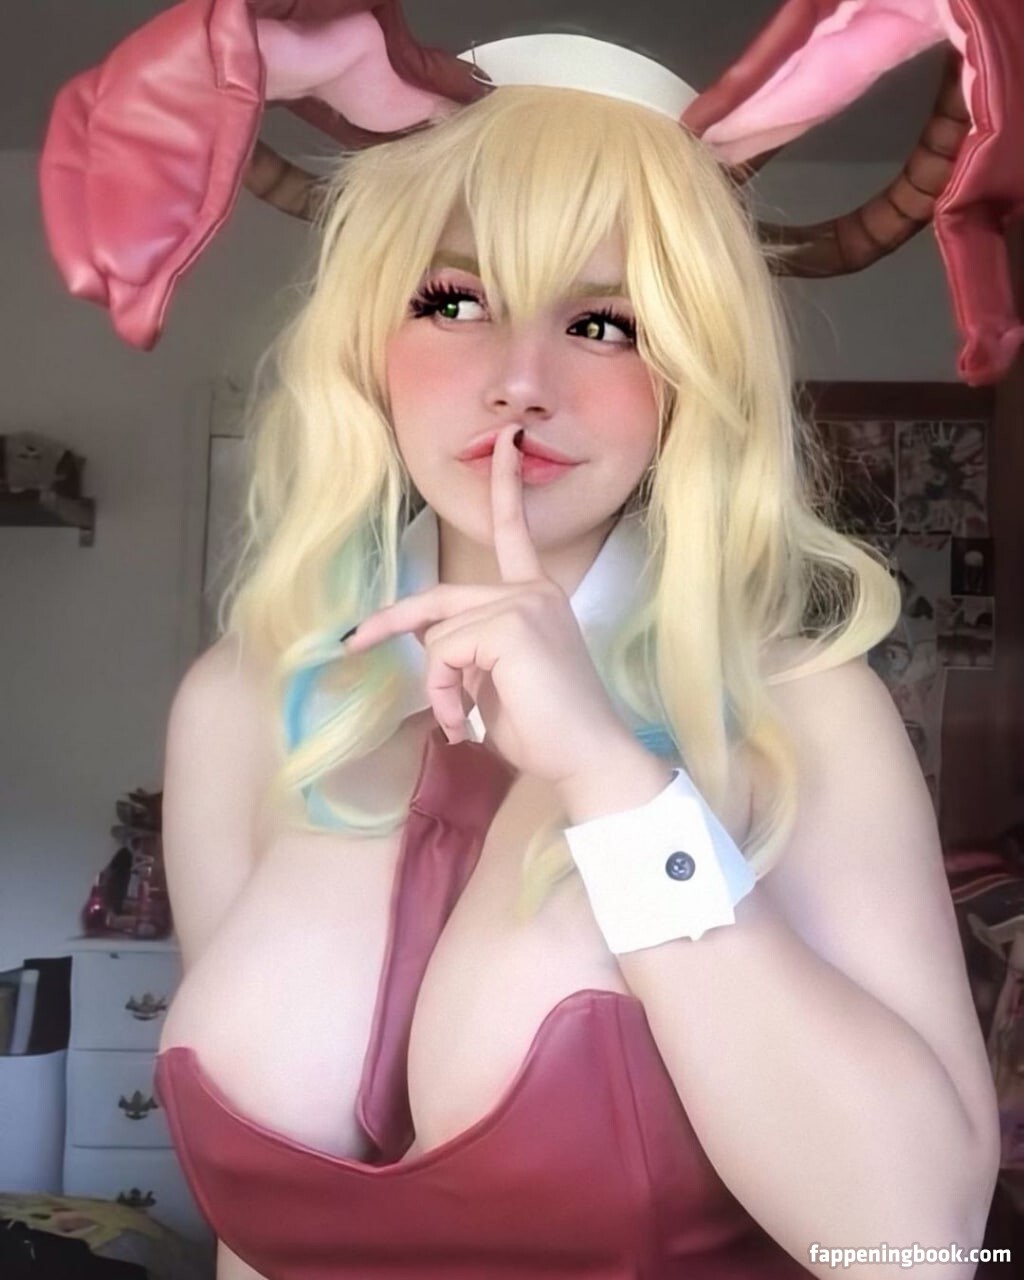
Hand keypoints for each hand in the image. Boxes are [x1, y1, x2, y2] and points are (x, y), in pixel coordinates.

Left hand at [341, 424, 636, 786]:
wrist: (587, 756)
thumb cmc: (547, 728)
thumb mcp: (497, 679)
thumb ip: (468, 648)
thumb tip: (422, 638)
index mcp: (536, 595)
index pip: (513, 532)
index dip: (506, 486)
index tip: (507, 441)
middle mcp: (531, 590)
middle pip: (438, 599)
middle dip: (390, 622)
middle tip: (352, 643)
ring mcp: (521, 604)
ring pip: (436, 635)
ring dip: (438, 686)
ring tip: (465, 720)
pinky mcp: (509, 626)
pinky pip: (441, 654)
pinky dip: (443, 693)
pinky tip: (469, 720)